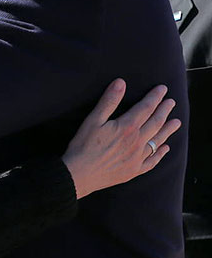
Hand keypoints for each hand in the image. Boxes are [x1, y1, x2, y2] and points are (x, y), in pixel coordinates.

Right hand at [61, 79, 179, 198]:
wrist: (80, 174)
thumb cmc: (83, 146)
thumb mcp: (93, 120)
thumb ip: (108, 101)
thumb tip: (121, 83)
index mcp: (127, 127)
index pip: (145, 108)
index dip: (155, 97)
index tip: (162, 89)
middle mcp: (137, 142)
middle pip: (155, 123)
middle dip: (164, 111)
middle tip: (171, 102)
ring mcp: (137, 157)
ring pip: (157, 140)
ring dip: (168, 130)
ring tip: (176, 122)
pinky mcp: (134, 170)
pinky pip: (152, 161)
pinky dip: (160, 154)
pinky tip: (165, 148)